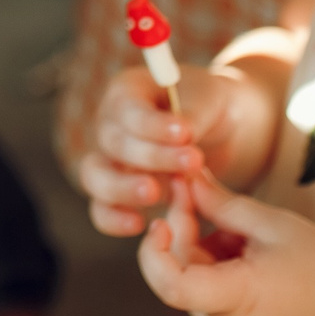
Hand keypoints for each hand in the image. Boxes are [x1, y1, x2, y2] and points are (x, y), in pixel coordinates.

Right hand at [78, 62, 271, 236]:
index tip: (186, 133)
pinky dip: (114, 219)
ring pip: (95, 176)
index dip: (152, 124)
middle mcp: (111, 124)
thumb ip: (194, 113)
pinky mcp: (118, 194)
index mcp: (127, 91)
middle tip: (191, 163)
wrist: (219, 130)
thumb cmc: (209, 105)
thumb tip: (184, 133)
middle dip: (151, 156)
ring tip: (156, 193)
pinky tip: (138, 224)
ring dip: (123, 188)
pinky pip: (102, 209)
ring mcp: (110, 160)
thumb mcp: (209, 98)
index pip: (127, 108)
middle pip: (112, 142)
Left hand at [139, 172, 314, 315]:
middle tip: (199, 188)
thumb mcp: (274, 225)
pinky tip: (245, 248)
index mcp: (237, 300)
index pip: (170, 284)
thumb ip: (221, 204)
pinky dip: (216, 262)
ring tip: (241, 227)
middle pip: (179, 271)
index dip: (154, 250)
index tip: (162, 218)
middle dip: (183, 228)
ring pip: (192, 277)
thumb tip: (183, 179)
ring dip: (202, 244)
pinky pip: (209, 289)